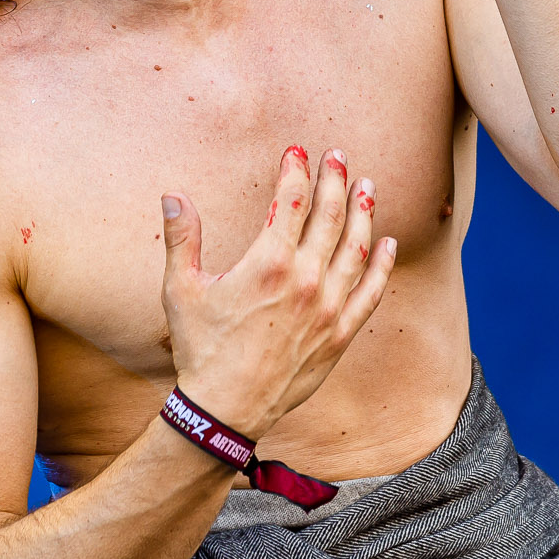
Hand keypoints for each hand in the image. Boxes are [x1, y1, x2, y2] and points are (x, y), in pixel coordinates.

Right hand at [159, 145, 395, 441]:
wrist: (227, 408)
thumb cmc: (200, 348)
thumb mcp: (181, 290)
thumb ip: (181, 239)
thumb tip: (173, 196)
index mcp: (268, 264)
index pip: (289, 202)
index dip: (295, 171)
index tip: (296, 150)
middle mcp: (306, 280)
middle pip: (329, 216)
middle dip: (335, 180)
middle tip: (339, 155)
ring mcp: (328, 307)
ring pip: (356, 248)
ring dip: (364, 212)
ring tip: (367, 185)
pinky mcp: (340, 334)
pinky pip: (370, 292)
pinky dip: (380, 265)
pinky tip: (386, 243)